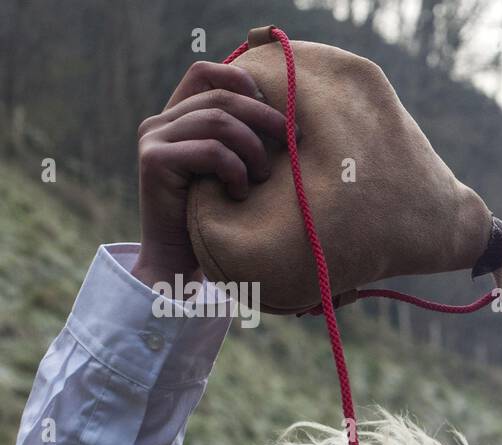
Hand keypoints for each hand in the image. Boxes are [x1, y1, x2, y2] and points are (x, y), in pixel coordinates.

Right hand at [131, 61, 290, 288]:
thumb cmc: (217, 218)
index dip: (242, 79)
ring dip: (253, 149)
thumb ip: (243, 139)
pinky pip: (211, 150)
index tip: (276, 112)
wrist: (178, 261)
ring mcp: (154, 138)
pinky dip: (236, 170)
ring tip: (261, 178)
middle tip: (293, 143)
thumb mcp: (234, 170)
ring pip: (219, 120)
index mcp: (178, 117)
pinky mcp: (154, 161)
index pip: (205, 72)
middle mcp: (160, 122)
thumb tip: (286, 118)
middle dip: (266, 118)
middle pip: (222, 96)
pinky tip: (240, 194)